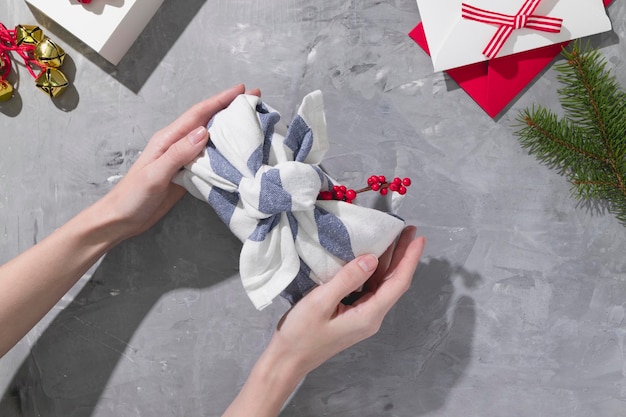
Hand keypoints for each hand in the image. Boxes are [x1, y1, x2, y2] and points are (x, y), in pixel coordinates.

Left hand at [99, 84, 259, 239]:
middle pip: (208, 121)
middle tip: (254, 100)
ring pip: (211, 138)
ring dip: (230, 129)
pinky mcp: (187, 174)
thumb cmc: (133, 196)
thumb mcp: (155, 174)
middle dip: (230, 108)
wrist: (121, 219)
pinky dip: (225, 152)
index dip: (220, 100)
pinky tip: (237, 152)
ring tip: (251, 122)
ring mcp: (183, 159)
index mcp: (168, 139)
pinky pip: (210, 158)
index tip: (242, 90)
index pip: (199, 114)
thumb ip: (178, 153)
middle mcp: (177, 144)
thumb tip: (204, 131)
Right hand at [221, 226, 424, 416]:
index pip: (397, 283)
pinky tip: (368, 255)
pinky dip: (372, 269)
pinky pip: (368, 287)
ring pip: (381, 283)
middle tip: (408, 229)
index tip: (419, 238)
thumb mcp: (320, 302)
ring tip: (393, 236)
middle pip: (393, 282)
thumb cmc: (301, 334)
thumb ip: (347, 279)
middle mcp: (371, 316)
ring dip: (388, 260)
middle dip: (402, 255)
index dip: (410, 259)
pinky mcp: (352, 313)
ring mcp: (362, 315)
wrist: (287, 359)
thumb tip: (371, 259)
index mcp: (369, 315)